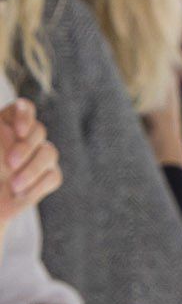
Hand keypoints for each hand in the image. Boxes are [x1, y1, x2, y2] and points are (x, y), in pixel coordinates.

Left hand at [0, 101, 59, 225]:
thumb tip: (13, 136)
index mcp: (6, 124)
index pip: (24, 109)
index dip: (25, 116)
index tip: (20, 132)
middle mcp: (25, 137)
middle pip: (38, 131)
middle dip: (26, 148)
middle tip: (10, 164)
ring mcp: (39, 156)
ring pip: (49, 153)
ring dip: (32, 170)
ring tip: (14, 186)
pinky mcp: (48, 177)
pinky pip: (53, 176)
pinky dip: (37, 186)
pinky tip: (20, 195)